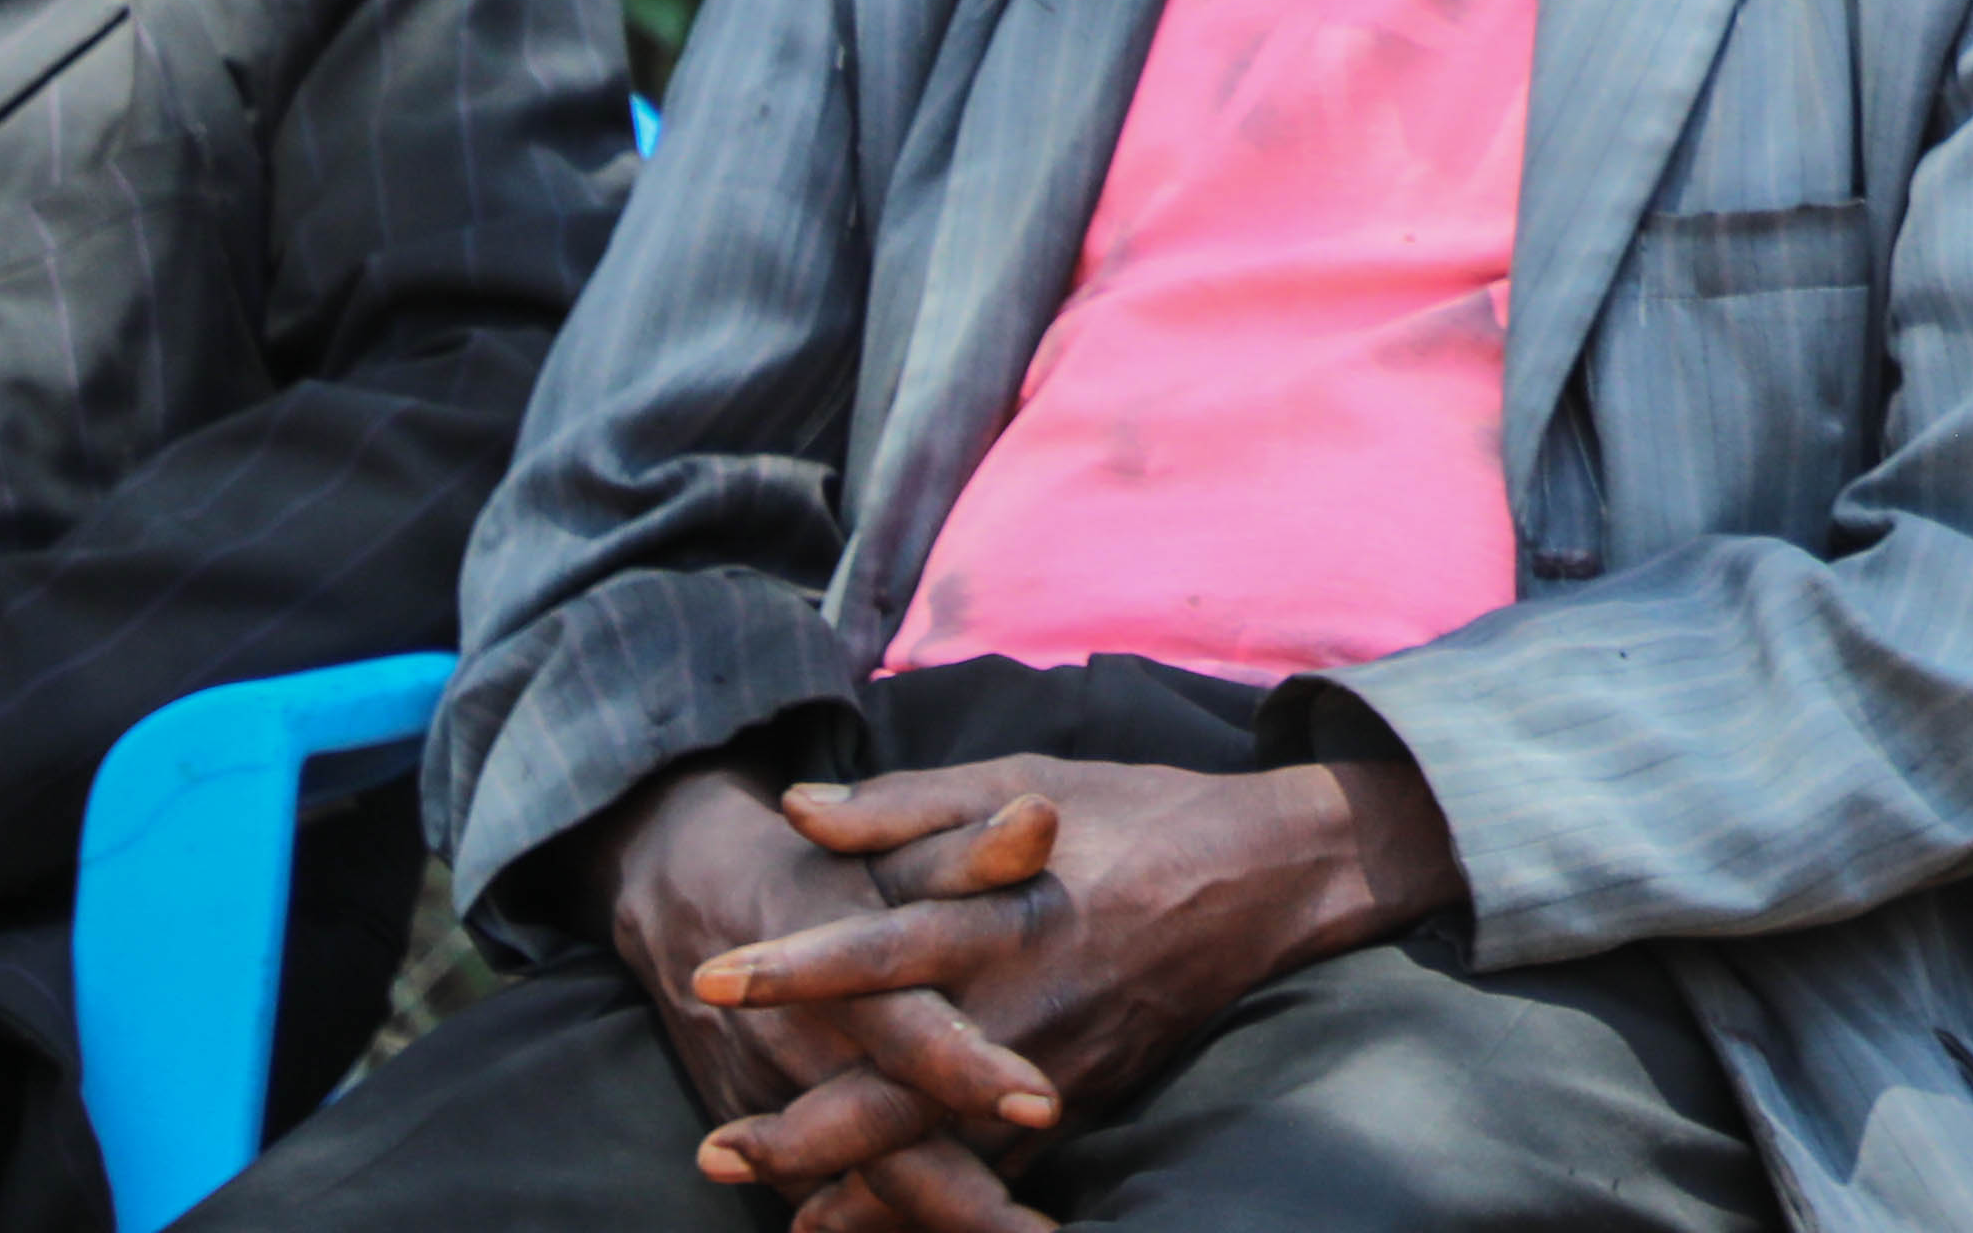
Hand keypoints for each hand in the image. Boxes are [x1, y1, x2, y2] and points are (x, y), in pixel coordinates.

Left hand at [677, 755, 1458, 1226]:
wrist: (1262, 875)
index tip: (710, 979)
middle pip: (903, 1083)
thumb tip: (799, 810)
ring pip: (946, 1148)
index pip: (887, 944)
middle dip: (805, 1128)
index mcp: (1006, 912)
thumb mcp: (1020, 784)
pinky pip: (1001, 1175)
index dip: (798, 966)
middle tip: (717, 1150)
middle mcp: (1028, 1000)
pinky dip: (931, 1208)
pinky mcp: (1085, 1099)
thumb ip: (906, 806)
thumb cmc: (1130, 814)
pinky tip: (862, 1225)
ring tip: (778, 1211)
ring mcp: (1059, 1062)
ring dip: (856, 1188)